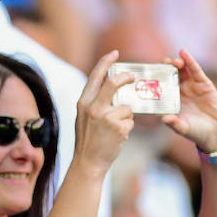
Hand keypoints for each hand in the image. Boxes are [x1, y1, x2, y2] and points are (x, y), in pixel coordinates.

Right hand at [73, 50, 134, 175]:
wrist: (88, 162)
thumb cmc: (87, 140)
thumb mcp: (83, 117)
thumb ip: (94, 102)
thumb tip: (111, 87)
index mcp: (83, 103)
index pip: (95, 76)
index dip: (105, 62)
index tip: (115, 53)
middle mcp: (93, 107)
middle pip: (113, 83)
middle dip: (126, 78)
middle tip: (133, 77)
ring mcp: (106, 117)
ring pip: (126, 107)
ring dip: (125, 116)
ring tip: (114, 130)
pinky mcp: (118, 127)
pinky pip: (130, 121)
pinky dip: (127, 128)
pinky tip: (117, 137)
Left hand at [160, 49, 216, 152]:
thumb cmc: (196, 132)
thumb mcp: (183, 128)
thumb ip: (174, 123)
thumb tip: (163, 118)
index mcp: (171, 101)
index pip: (160, 87)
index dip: (154, 79)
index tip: (147, 73)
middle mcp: (180, 92)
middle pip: (169, 76)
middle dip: (164, 68)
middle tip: (160, 64)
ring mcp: (192, 87)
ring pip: (182, 71)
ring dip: (176, 63)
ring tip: (173, 61)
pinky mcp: (204, 84)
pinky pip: (196, 70)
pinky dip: (190, 61)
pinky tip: (184, 52)